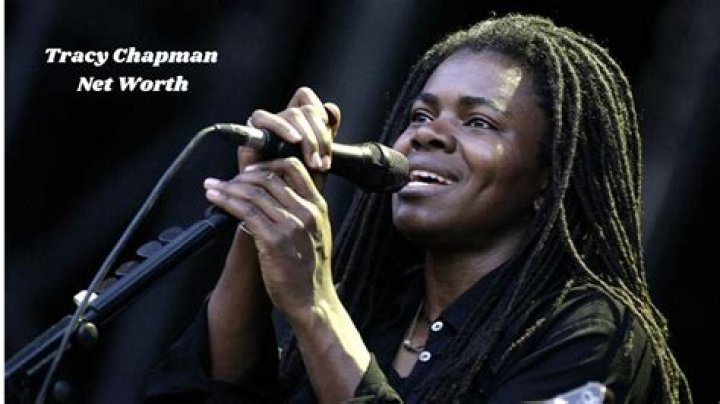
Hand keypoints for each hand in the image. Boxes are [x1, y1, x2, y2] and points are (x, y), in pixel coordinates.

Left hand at [205, 87, 339, 314]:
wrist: (312, 299)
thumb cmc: (310, 269)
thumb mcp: (316, 232)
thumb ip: (301, 210)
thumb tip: (275, 192)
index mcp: (318, 206)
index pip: (293, 167)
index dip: (267, 164)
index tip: (250, 172)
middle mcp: (306, 211)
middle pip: (269, 177)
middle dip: (242, 176)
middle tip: (226, 181)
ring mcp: (291, 226)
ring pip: (254, 193)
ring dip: (228, 187)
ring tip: (212, 187)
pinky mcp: (273, 241)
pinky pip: (246, 212)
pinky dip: (226, 201)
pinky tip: (215, 198)